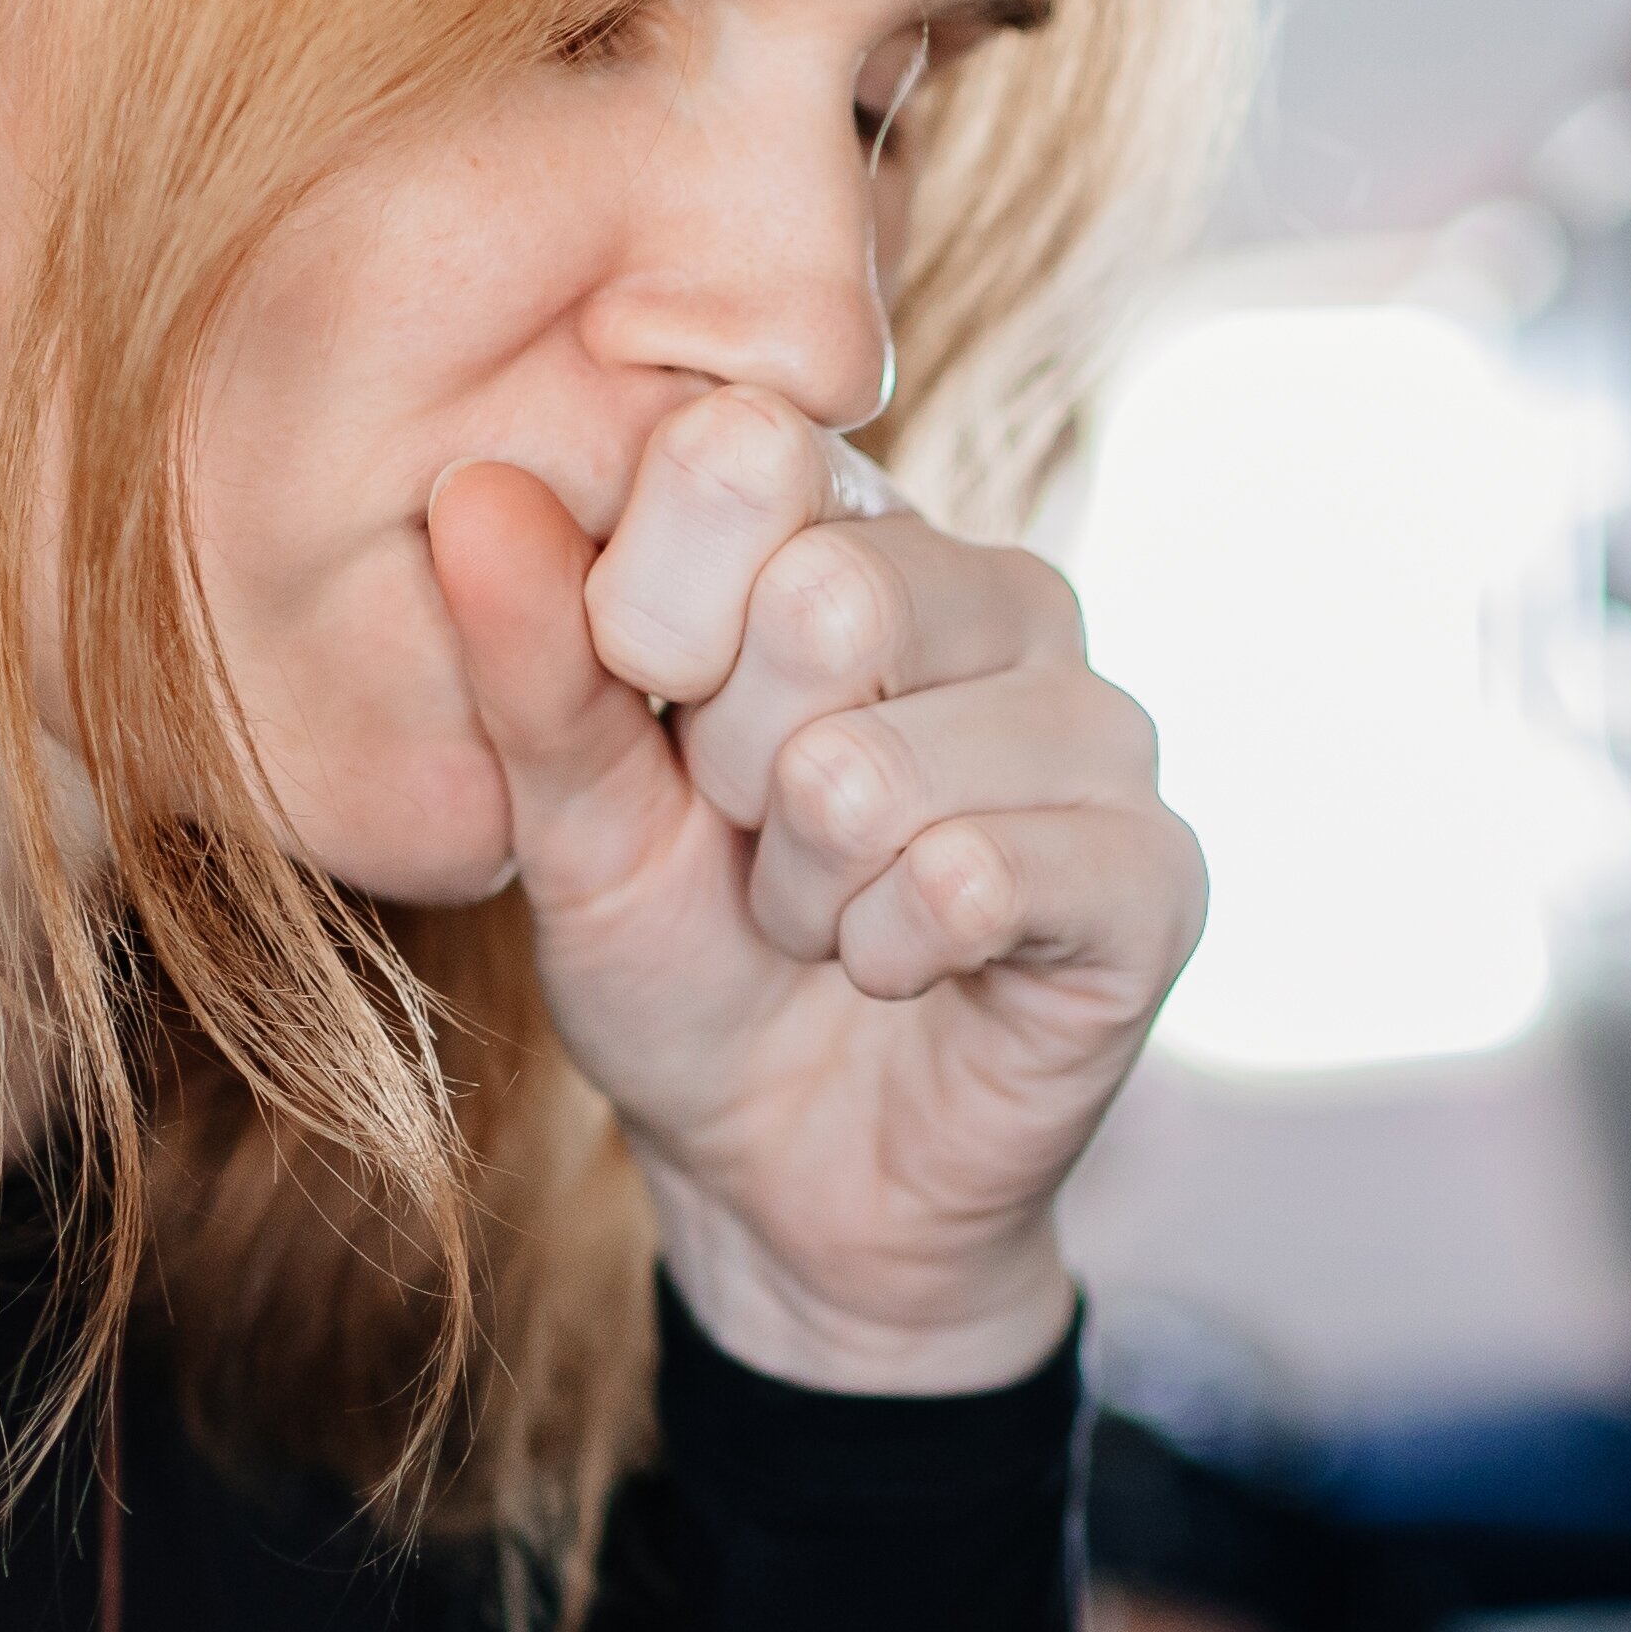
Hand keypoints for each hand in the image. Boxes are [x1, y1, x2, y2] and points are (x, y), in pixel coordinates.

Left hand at [432, 390, 1203, 1391]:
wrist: (783, 1178)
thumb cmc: (682, 965)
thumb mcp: (571, 821)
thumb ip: (532, 661)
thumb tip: (477, 487)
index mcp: (858, 527)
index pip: (746, 453)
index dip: (651, 613)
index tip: (654, 714)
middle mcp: (1000, 594)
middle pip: (826, 599)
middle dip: (734, 773)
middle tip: (754, 842)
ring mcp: (1098, 728)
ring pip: (884, 767)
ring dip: (806, 893)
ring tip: (823, 920)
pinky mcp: (1153, 871)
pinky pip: (971, 880)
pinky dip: (888, 955)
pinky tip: (904, 971)